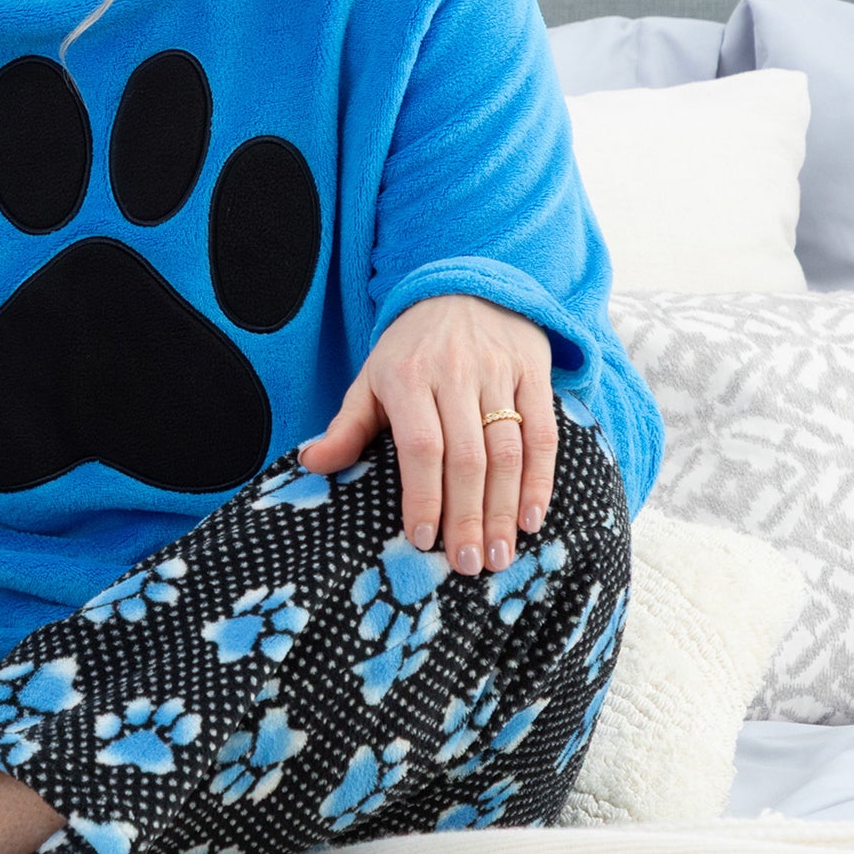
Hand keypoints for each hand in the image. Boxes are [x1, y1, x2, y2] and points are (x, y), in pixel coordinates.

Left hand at [297, 294, 556, 574]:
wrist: (466, 288)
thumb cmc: (411, 349)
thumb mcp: (371, 378)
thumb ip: (347, 425)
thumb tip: (310, 464)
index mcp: (407, 377)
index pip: (420, 445)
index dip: (423, 494)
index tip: (421, 538)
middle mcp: (455, 374)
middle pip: (466, 457)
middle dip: (467, 516)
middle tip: (466, 565)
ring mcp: (498, 374)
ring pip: (507, 451)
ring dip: (504, 509)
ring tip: (497, 555)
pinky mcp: (534, 375)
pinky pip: (542, 434)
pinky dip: (540, 480)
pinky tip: (530, 517)